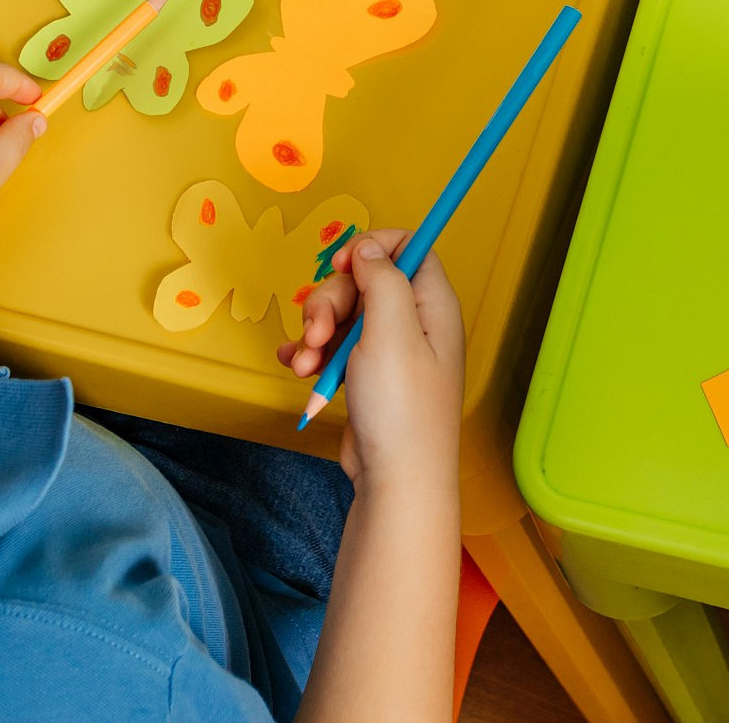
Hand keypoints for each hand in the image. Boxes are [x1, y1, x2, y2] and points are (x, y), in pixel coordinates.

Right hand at [277, 231, 463, 490]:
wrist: (395, 481)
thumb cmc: (401, 410)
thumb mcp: (391, 332)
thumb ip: (382, 280)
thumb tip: (368, 249)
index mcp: (431, 305)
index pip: (408, 247)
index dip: (372, 247)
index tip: (342, 265)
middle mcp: (413, 323)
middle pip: (363, 281)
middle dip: (330, 301)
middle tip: (318, 332)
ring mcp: (388, 351)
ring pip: (342, 315)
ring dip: (315, 332)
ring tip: (307, 364)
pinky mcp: (366, 376)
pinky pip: (332, 347)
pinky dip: (312, 353)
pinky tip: (297, 366)